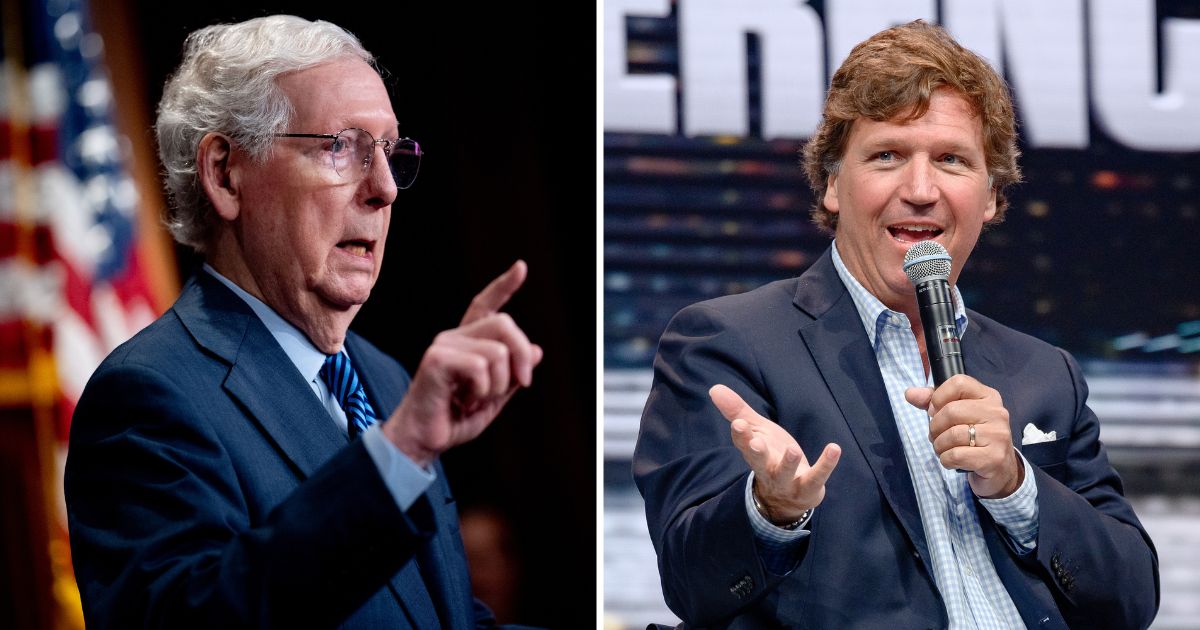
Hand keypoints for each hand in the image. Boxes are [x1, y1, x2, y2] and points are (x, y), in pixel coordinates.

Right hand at [383, 261, 542, 466]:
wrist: (422, 441)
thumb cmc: (454, 420)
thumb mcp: (495, 398)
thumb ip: (513, 375)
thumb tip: (536, 350)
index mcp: (468, 343)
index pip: (485, 305)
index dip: (504, 286)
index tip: (521, 267)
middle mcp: (454, 337)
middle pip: (504, 324)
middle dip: (522, 355)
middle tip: (523, 383)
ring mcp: (443, 346)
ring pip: (497, 351)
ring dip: (499, 384)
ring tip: (477, 400)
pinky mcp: (436, 359)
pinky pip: (480, 367)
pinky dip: (482, 391)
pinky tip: (464, 402)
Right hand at [709, 384, 840, 524]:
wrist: (787, 498)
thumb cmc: (770, 456)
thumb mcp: (756, 432)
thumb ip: (738, 411)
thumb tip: (714, 388)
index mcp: (753, 452)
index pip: (743, 443)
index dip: (741, 435)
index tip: (738, 424)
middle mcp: (766, 469)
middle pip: (758, 461)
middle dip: (756, 452)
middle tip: (756, 443)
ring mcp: (787, 481)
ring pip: (784, 474)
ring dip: (788, 463)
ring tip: (793, 450)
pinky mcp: (808, 488)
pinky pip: (817, 477)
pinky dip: (826, 464)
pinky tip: (834, 449)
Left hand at [905, 374, 1022, 497]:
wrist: (1001, 468)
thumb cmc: (975, 436)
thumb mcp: (957, 415)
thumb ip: (933, 402)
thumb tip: (910, 393)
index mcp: (988, 396)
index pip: (958, 383)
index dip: (938, 397)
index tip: (934, 411)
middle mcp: (997, 412)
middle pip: (951, 411)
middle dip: (935, 427)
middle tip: (936, 436)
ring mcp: (998, 435)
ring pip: (952, 435)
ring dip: (939, 445)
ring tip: (943, 448)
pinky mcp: (994, 458)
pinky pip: (956, 455)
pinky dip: (946, 459)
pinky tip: (951, 460)